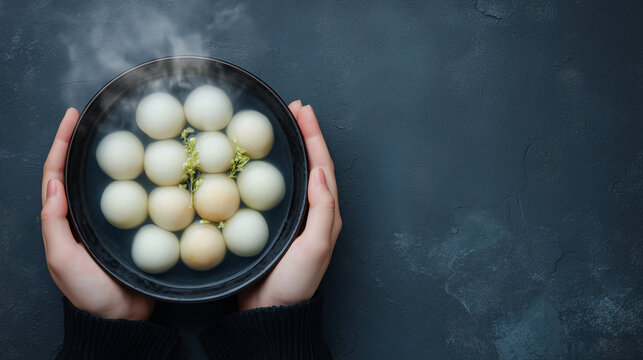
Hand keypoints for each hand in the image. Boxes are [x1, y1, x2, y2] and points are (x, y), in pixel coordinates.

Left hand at [41, 108, 153, 320]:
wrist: (122, 317)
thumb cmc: (89, 292)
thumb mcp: (63, 259)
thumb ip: (54, 223)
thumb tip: (53, 182)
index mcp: (61, 221)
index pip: (56, 174)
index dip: (61, 144)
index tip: (72, 117)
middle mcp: (82, 216)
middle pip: (78, 171)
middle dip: (80, 142)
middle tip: (93, 117)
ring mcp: (107, 222)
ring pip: (105, 182)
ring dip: (106, 158)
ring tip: (119, 134)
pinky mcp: (131, 229)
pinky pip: (132, 198)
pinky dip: (134, 179)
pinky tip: (148, 168)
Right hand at [238, 101, 341, 309]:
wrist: (270, 309)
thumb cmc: (295, 281)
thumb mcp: (315, 246)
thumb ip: (322, 210)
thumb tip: (321, 172)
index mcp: (326, 213)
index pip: (322, 166)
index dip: (314, 137)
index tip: (303, 111)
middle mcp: (313, 210)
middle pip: (311, 163)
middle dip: (304, 134)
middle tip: (292, 109)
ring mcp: (293, 215)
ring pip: (294, 172)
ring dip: (290, 147)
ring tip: (281, 124)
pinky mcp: (274, 223)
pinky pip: (274, 188)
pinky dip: (272, 168)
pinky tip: (258, 159)